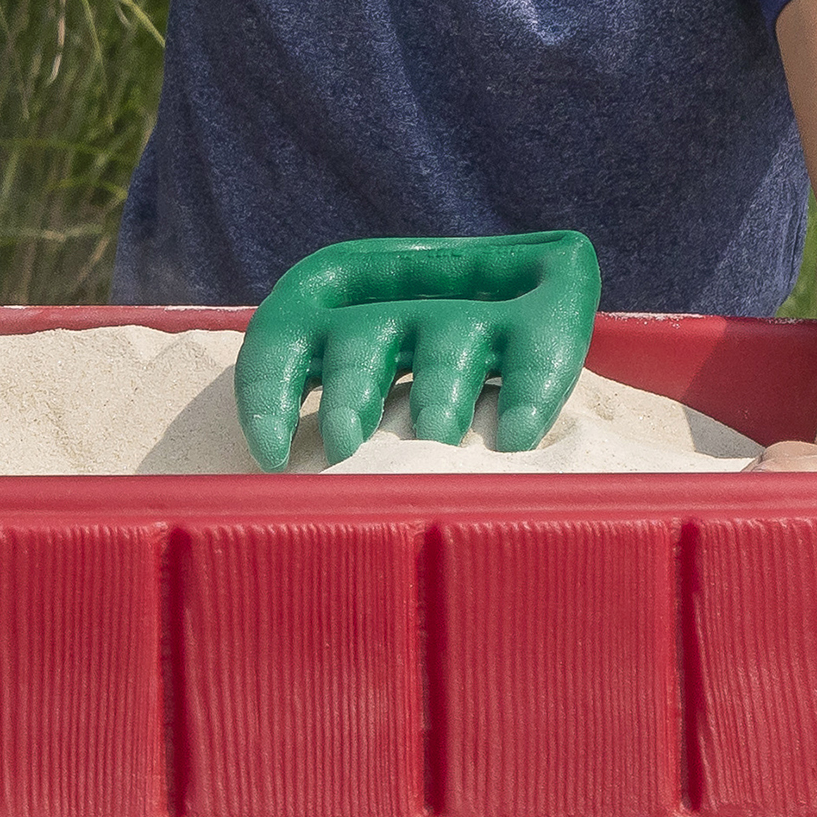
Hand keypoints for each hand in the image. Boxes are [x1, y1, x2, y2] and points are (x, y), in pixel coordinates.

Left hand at [235, 231, 600, 468]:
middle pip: (359, 341)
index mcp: (332, 307)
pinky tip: (518, 438)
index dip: (268, 393)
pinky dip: (527, 392)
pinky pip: (535, 351)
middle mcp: (398, 298)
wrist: (522, 304)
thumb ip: (322, 431)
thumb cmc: (407, 387)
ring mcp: (476, 305)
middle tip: (346, 446)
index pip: (279, 339)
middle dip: (350, 391)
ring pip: (446, 342)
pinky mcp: (548, 313)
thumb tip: (286, 517)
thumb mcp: (356, 395)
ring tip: (437, 434)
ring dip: (437, 389)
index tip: (272, 455)